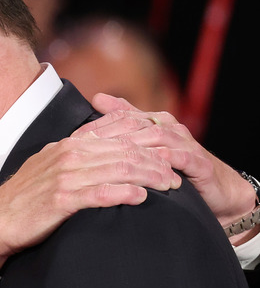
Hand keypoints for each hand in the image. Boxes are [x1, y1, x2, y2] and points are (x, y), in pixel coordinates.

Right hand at [0, 134, 179, 287]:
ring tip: (170, 185)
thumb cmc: (24, 197)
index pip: (114, 130)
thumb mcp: (49, 165)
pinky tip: (141, 197)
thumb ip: (75, 154)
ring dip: (149, 176)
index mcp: (67, 144)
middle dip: (155, 158)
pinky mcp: (61, 199)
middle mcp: (68, 154)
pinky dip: (123, 193)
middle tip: (176, 171)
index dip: (144, 136)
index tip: (166, 146)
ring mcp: (64, 176)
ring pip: (117, 168)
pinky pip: (99, 193)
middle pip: (123, 149)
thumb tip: (101, 147)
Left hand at [75, 93, 257, 243]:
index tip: (71, 138)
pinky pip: (180, 158)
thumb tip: (96, 97)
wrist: (215, 190)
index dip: (96, 126)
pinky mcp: (198, 162)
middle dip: (109, 134)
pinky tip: (148, 165)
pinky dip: (164, 160)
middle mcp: (167, 127)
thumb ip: (122, 122)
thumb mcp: (144, 147)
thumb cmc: (173, 167)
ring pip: (156, 137)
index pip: (119, 117)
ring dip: (134, 145)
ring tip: (111, 156)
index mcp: (151, 121)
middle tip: (85, 147)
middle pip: (135, 124)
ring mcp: (184, 142)